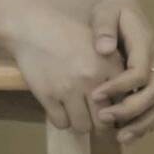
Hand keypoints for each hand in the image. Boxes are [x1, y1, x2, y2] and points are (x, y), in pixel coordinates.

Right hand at [1, 0, 125, 134]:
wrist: (30, 27)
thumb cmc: (64, 31)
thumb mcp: (96, 42)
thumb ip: (112, 67)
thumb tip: (123, 96)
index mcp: (108, 65)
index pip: (123, 103)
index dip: (116, 109)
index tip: (108, 108)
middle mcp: (92, 79)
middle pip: (104, 122)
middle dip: (98, 122)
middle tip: (91, 115)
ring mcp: (69, 89)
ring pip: (82, 127)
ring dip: (79, 121)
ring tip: (74, 109)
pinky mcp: (48, 96)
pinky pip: (61, 123)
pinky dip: (61, 118)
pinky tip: (58, 106)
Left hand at [88, 0, 153, 143]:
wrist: (118, 8)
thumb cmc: (108, 9)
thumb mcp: (104, 9)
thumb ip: (103, 26)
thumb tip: (105, 49)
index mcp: (147, 40)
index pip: (140, 72)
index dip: (119, 87)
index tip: (94, 95)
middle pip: (153, 92)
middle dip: (129, 109)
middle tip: (103, 118)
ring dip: (142, 123)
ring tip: (120, 137)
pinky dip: (146, 122)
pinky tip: (129, 134)